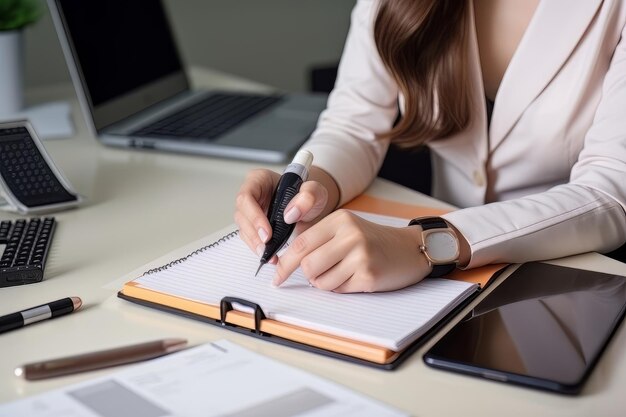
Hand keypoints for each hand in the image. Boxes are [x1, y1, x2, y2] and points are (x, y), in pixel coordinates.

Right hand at [234, 168, 331, 261]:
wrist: (312, 207)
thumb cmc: (309, 195)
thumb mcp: (316, 191)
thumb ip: (309, 195)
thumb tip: (290, 213)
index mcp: (259, 180)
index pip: (247, 196)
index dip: (254, 215)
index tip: (267, 232)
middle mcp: (251, 195)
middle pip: (242, 214)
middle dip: (253, 233)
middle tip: (267, 246)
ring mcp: (251, 211)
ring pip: (244, 228)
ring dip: (254, 243)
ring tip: (269, 255)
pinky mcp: (254, 226)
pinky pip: (250, 238)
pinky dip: (258, 248)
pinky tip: (269, 255)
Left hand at [272, 210, 432, 292]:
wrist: (409, 249)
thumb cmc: (373, 241)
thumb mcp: (346, 229)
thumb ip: (319, 239)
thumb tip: (286, 259)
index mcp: (339, 220)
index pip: (300, 244)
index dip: (284, 263)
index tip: (276, 276)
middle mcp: (349, 234)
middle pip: (307, 265)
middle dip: (308, 276)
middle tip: (318, 275)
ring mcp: (360, 254)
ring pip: (321, 281)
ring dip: (325, 283)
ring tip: (342, 273)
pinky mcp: (369, 274)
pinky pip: (339, 290)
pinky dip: (341, 288)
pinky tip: (355, 278)